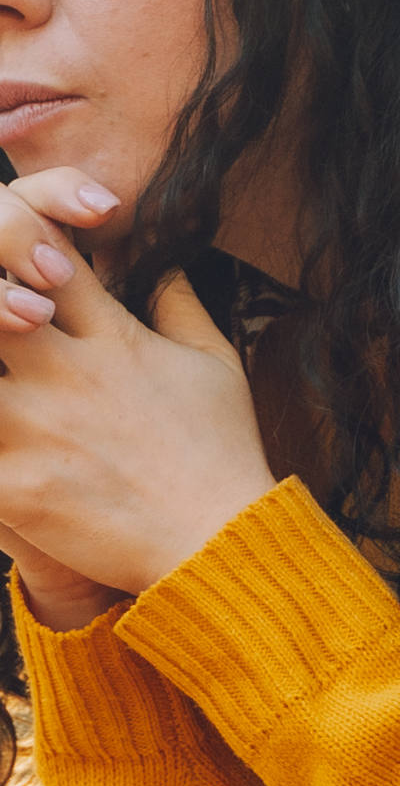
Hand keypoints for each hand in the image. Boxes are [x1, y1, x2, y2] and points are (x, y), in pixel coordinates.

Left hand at [0, 166, 274, 604]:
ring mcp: (36, 429)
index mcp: (110, 336)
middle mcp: (66, 373)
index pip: (43, 251)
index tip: (21, 269)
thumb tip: (163, 263)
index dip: (18, 242)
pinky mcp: (17, 489)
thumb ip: (180, 304)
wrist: (220, 543)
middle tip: (0, 336)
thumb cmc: (222, 453)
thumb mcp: (215, 363)